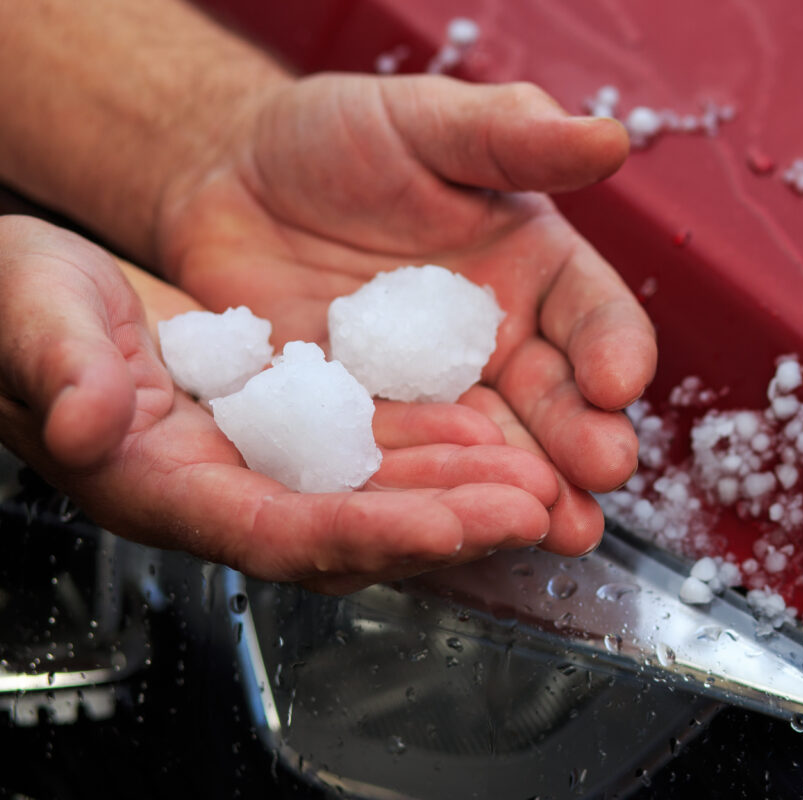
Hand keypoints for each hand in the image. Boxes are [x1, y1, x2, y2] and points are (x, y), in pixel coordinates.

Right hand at [0, 215, 563, 593]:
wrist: (44, 290)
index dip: (368, 533)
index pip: (277, 531)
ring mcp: (262, 461)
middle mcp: (224, 488)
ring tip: (541, 480)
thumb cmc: (17, 302)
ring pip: (376, 494)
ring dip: (460, 491)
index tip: (452, 525)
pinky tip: (492, 432)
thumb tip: (82, 420)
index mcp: (159, 483)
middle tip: (538, 509)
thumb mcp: (28, 311)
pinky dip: (434, 447)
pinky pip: (372, 449)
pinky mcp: (289, 426)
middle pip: (351, 527)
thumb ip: (56, 365)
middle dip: (447, 523)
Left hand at [156, 75, 656, 555]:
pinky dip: (424, 495)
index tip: (619, 381)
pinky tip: (447, 525)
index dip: (613, 347)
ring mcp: (433, 395)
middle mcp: (498, 344)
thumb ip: (512, 134)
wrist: (232, 178)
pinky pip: (399, 464)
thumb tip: (609, 137)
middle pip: (555, 400)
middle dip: (583, 440)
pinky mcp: (367, 427)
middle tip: (601, 475)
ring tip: (553, 528)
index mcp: (534, 272)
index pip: (593, 315)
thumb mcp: (426, 123)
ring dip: (522, 489)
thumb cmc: (341, 137)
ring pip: (489, 448)